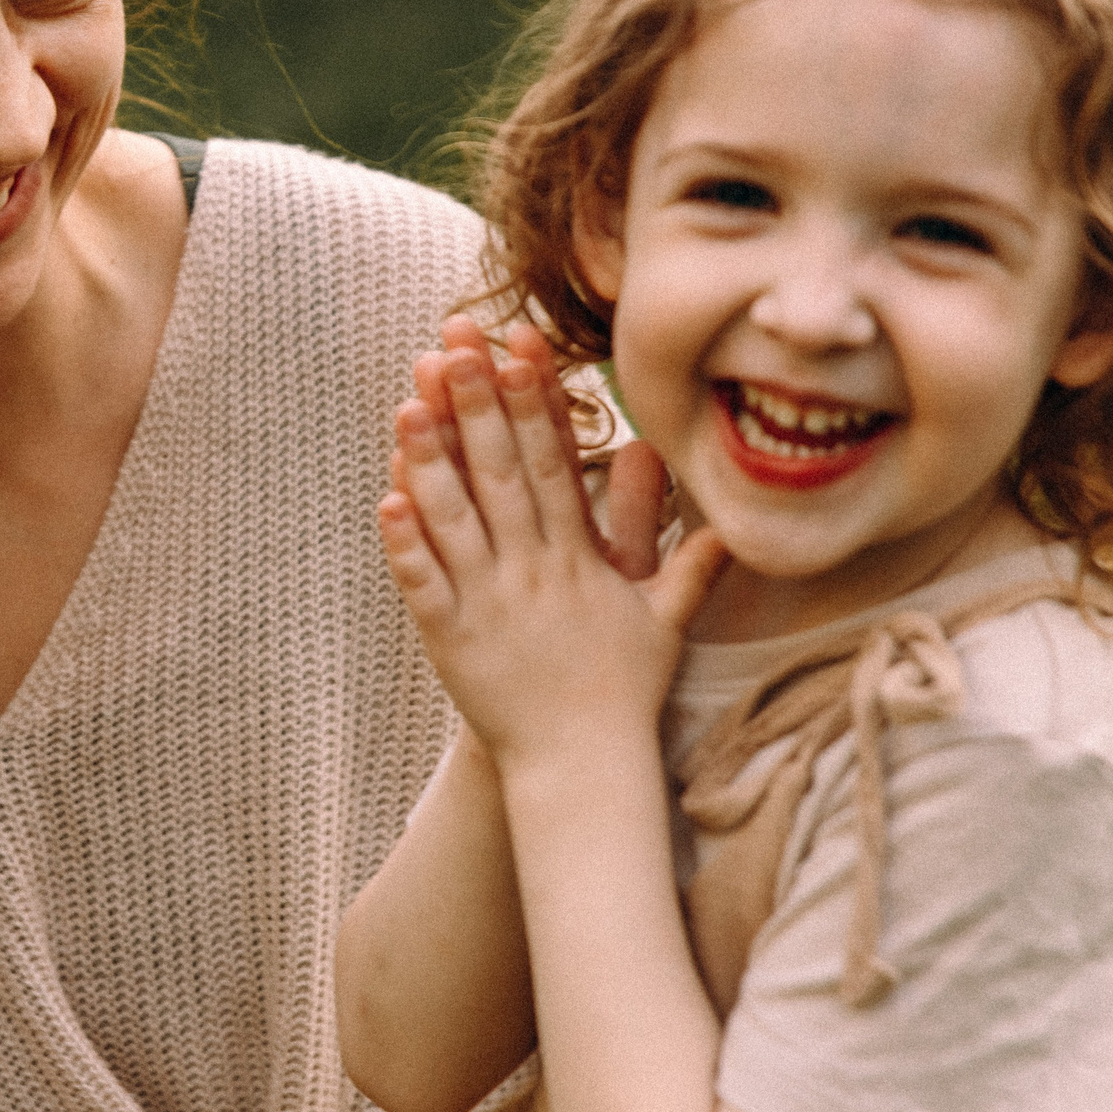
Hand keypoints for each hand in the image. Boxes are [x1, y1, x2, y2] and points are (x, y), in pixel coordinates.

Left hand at [381, 320, 724, 770]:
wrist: (582, 767)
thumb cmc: (621, 693)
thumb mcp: (663, 624)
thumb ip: (688, 568)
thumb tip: (726, 526)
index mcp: (579, 559)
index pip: (555, 462)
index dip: (536, 402)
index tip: (519, 347)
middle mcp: (534, 571)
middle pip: (502, 472)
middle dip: (477, 404)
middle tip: (454, 344)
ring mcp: (490, 603)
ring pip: (455, 518)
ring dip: (430, 460)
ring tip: (407, 404)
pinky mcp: (451, 639)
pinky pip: (424, 583)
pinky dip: (406, 543)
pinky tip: (387, 499)